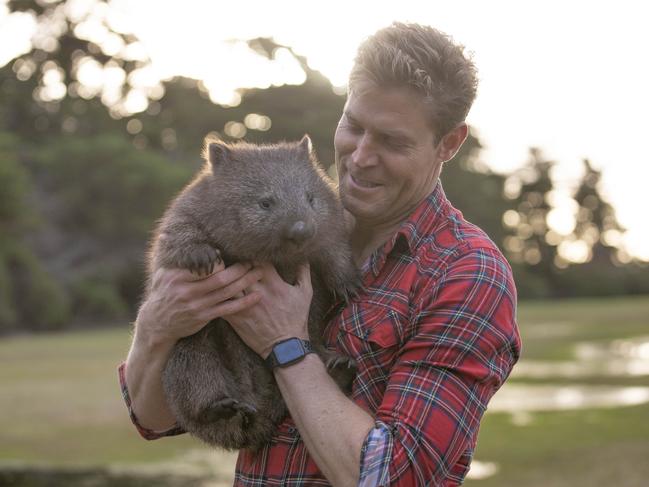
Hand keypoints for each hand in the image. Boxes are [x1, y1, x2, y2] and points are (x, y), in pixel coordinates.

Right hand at [135, 262, 262, 347]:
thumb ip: (169, 254)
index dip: (221, 261)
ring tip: (259, 273)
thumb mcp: (161, 273)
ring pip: (227, 292)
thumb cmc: (163, 293)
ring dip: (246, 282)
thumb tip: (166, 233)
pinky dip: (244, 302)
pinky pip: (229, 309)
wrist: (157, 323)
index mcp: (177, 277)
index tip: (232, 256)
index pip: (204, 266)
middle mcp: (186, 291)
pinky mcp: (204, 317)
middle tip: (254, 261)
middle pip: (220, 278)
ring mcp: (196, 306)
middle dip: (240, 269)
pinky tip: (257, 296)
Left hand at [222, 262, 312, 358]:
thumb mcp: (305, 294)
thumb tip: (304, 257)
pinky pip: (221, 303)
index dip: (254, 256)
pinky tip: (215, 291)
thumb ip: (303, 272)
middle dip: (238, 265)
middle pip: (241, 271)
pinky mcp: (236, 318)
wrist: (286, 346)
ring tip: (223, 274)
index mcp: (274, 285)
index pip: (259, 262)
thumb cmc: (297, 318)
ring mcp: (245, 306)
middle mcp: (258, 293)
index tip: (252, 256)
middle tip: (235, 261)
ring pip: (229, 286)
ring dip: (226, 279)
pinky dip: (217, 296)